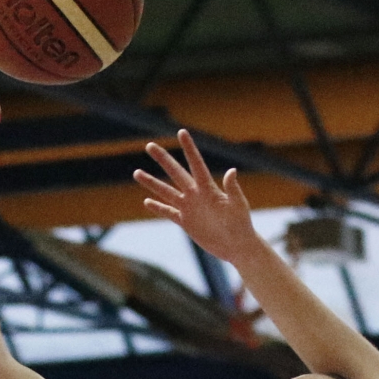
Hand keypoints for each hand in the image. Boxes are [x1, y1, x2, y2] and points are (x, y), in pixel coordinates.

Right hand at [133, 129, 260, 263]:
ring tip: (136, 172)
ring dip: (152, 182)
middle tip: (150, 145)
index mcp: (209, 188)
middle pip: (175, 173)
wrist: (236, 245)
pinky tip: (146, 201)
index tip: (181, 132)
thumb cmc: (242, 224)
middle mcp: (196, 194)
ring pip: (166, 192)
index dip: (189, 149)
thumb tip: (231, 171)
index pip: (196, 164)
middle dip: (163, 159)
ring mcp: (189, 208)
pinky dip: (158, 208)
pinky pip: (169, 213)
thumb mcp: (239, 205)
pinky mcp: (186, 222)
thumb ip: (233, 189)